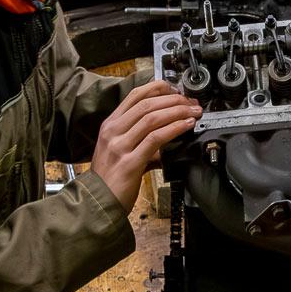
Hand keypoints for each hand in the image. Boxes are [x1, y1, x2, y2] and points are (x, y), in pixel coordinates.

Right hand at [88, 80, 199, 210]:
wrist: (97, 202)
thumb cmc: (110, 178)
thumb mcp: (119, 149)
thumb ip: (138, 136)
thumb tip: (167, 127)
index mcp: (110, 125)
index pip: (135, 96)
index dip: (158, 89)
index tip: (176, 91)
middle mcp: (113, 132)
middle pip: (147, 104)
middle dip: (174, 100)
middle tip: (191, 102)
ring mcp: (120, 146)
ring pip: (152, 118)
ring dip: (177, 111)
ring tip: (193, 112)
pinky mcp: (129, 162)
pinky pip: (155, 139)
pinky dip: (174, 128)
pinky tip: (186, 125)